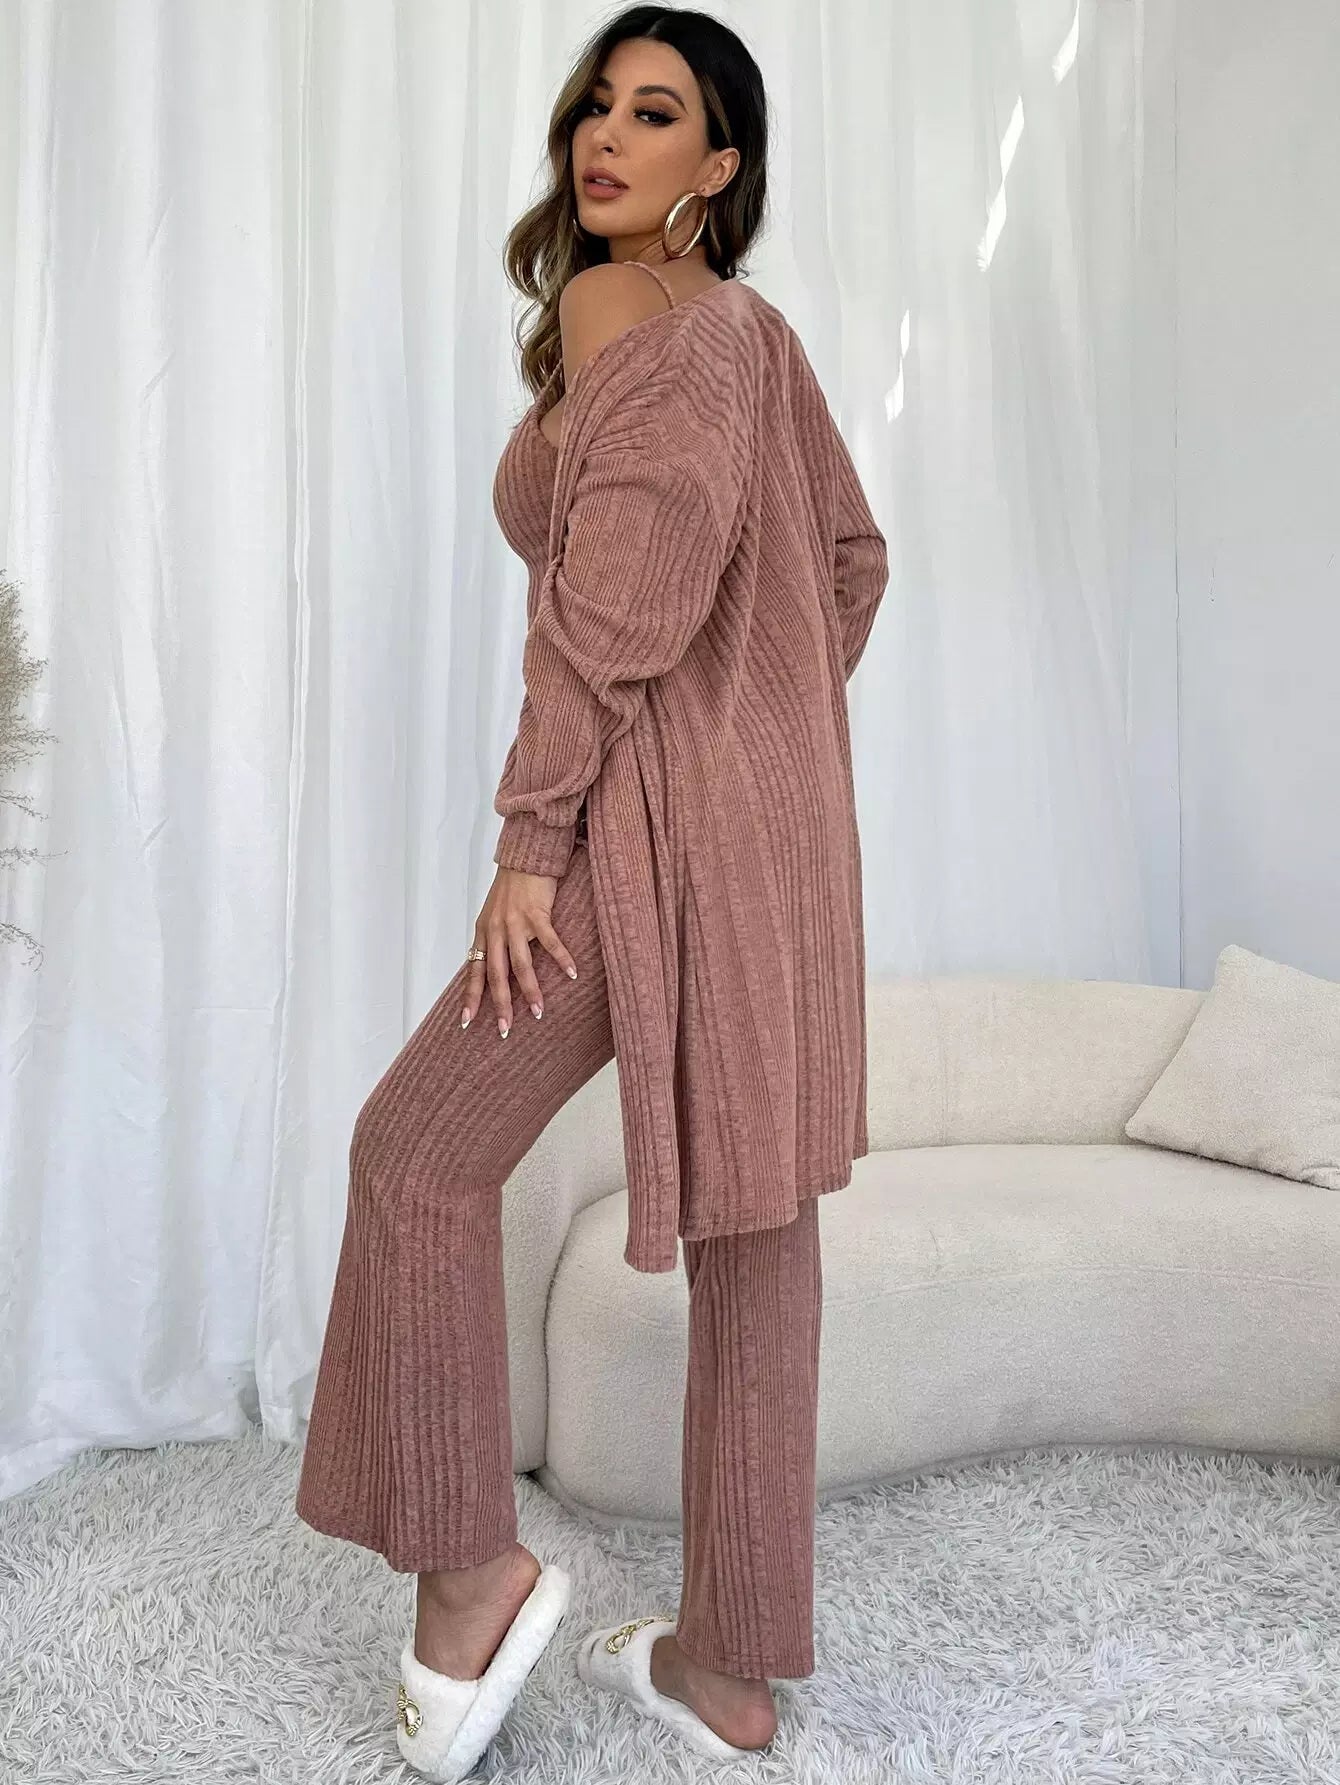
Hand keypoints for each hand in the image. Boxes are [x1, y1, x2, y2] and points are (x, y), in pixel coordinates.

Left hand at [462, 866, 578, 1037]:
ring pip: (521, 964)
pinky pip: (550, 942)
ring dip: (530, 990)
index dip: (471, 997)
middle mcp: (495, 930)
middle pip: (496, 975)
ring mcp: (515, 922)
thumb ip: (494, 939)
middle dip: (501, 1004)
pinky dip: (561, 959)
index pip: (474, 971)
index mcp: (483, 932)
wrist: (524, 857)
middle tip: (505, 1029)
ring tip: (539, 1011)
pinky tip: (572, 974)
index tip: (467, 1022)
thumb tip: (496, 968)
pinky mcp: (537, 913)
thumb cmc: (511, 888)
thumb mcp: (493, 914)